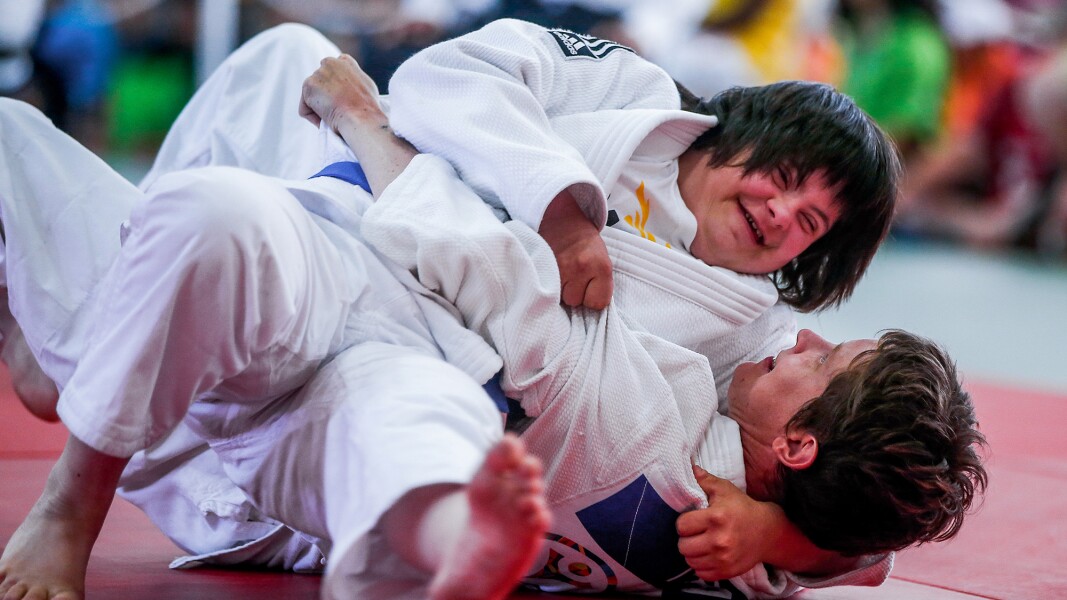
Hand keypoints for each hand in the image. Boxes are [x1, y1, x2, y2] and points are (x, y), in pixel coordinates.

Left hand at [300, 54, 386, 133]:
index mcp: (344, 61)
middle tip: (337, 110)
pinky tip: (327, 119)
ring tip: (334, 115)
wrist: (361, 116)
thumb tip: (346, 85)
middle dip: (324, 97)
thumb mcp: (366, 85)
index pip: (332, 72)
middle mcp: (329, 62)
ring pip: (312, 96)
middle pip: (320, 84)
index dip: (335, 88)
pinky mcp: (308, 86)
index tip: (342, 100)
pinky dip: (313, 117)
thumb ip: (353, 79)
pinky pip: (305, 108)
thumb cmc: (367, 106)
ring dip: (319, 108)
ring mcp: (317, 73)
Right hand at [538, 190, 612, 309]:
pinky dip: (549, 285)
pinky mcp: (545, 265)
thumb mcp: (603, 262)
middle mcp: (582, 267)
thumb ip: (600, 285)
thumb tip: (591, 311)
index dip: (592, 298)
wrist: (565, 221)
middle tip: (574, 278)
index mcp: (602, 267)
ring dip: (560, 291)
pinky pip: (547, 289)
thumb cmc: (587, 245)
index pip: (598, 303)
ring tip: (563, 275)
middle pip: (575, 302)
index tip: (589, 287)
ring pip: (559, 298)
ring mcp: (561, 267)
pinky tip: (552, 274)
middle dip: (575, 293)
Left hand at [676, 465, 775, 580]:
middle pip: (683, 546)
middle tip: (695, 533)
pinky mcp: (727, 572)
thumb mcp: (726, 490)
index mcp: (716, 518)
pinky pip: (701, 573)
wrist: (768, 532)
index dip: (684, 522)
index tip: (692, 520)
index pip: (682, 526)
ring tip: (700, 544)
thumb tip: (690, 468)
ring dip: (693, 553)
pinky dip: (701, 566)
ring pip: (690, 561)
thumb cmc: (743, 508)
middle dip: (686, 538)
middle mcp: (719, 540)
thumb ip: (706, 480)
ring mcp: (723, 559)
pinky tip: (708, 555)